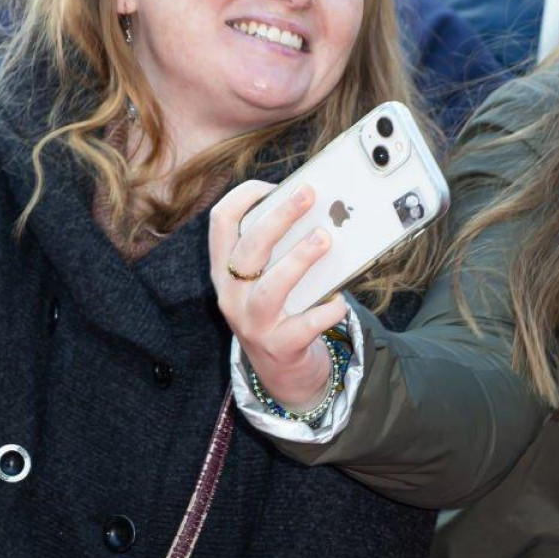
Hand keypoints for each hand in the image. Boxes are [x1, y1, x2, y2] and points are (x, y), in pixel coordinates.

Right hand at [210, 180, 347, 409]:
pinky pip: (304, 325)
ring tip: (324, 239)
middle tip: (308, 195)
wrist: (281, 372)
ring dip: (298, 260)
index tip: (273, 185)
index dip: (244, 198)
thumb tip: (319, 210)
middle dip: (279, 217)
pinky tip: (339, 300)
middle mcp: (231, 295)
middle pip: (248, 249)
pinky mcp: (278, 346)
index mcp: (225, 270)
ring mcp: (251, 323)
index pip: (220, 223)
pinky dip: (325, 310)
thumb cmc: (280, 310)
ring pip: (270, 288)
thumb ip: (280, 249)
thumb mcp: (267, 278)